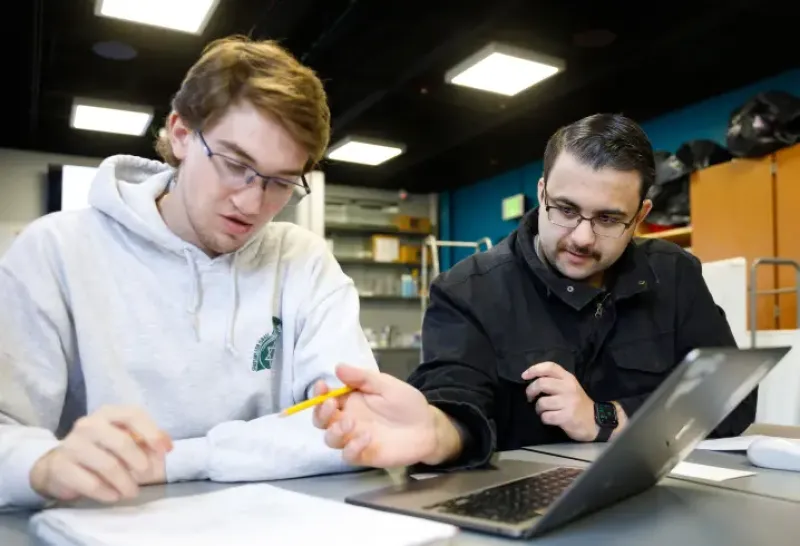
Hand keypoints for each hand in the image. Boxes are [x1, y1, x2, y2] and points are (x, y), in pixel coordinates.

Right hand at [30, 405, 172, 503]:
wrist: (58, 466)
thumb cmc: (100, 450)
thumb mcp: (123, 438)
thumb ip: (146, 440)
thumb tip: (167, 447)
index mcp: (108, 413)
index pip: (134, 415)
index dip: (152, 433)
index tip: (165, 451)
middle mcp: (89, 424)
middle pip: (122, 442)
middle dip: (140, 462)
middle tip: (147, 476)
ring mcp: (72, 445)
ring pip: (108, 465)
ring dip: (125, 482)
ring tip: (132, 492)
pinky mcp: (61, 467)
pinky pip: (91, 483)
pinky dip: (107, 492)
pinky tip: (114, 496)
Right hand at [312, 365, 460, 467]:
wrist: (428, 427)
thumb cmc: (406, 403)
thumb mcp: (386, 385)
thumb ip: (363, 378)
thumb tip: (338, 367)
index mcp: (350, 400)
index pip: (325, 398)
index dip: (319, 393)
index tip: (322, 386)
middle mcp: (347, 420)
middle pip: (321, 421)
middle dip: (321, 413)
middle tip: (331, 405)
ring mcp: (354, 439)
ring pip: (330, 439)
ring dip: (335, 431)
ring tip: (350, 423)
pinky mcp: (364, 455)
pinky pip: (348, 456)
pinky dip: (352, 448)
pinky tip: (366, 438)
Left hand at [522, 362, 598, 441]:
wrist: (596, 421)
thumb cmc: (578, 403)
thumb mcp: (569, 387)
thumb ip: (554, 381)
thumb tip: (531, 380)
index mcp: (568, 378)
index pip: (550, 367)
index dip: (534, 369)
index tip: (524, 376)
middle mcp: (568, 388)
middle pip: (541, 383)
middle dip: (530, 391)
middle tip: (530, 397)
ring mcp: (568, 402)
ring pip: (541, 402)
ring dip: (538, 409)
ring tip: (544, 411)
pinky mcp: (567, 417)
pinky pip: (546, 416)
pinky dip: (544, 419)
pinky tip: (550, 418)